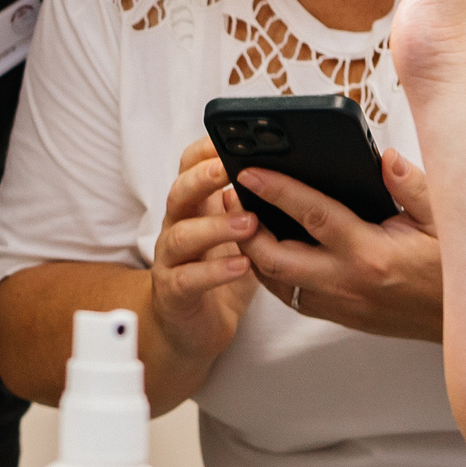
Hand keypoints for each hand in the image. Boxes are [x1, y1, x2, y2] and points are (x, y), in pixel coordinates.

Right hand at [148, 138, 258, 369]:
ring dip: (215, 226)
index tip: (228, 138)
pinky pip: (189, 277)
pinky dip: (214, 271)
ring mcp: (171, 259)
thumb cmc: (220, 273)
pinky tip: (241, 266)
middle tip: (229, 169)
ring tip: (248, 223)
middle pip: (179, 192)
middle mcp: (177, 226)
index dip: (205, 150)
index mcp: (195, 207)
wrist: (192, 328)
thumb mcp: (240, 234)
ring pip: (182, 234)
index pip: (189, 166)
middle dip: (202, 178)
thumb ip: (254, 205)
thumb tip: (294, 175)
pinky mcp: (174, 291)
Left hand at [239, 149, 443, 340]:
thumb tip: (383, 158)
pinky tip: (268, 248)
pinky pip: (292, 296)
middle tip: (230, 196)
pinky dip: (273, 272)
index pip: (312, 216)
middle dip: (245, 226)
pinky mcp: (341, 317)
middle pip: (275, 257)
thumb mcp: (444, 220)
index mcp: (371, 254)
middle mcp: (348, 283)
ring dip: (253, 251)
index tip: (249, 172)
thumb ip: (412, 186)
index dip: (276, 191)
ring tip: (241, 217)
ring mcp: (341, 305)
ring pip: (276, 282)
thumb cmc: (455, 269)